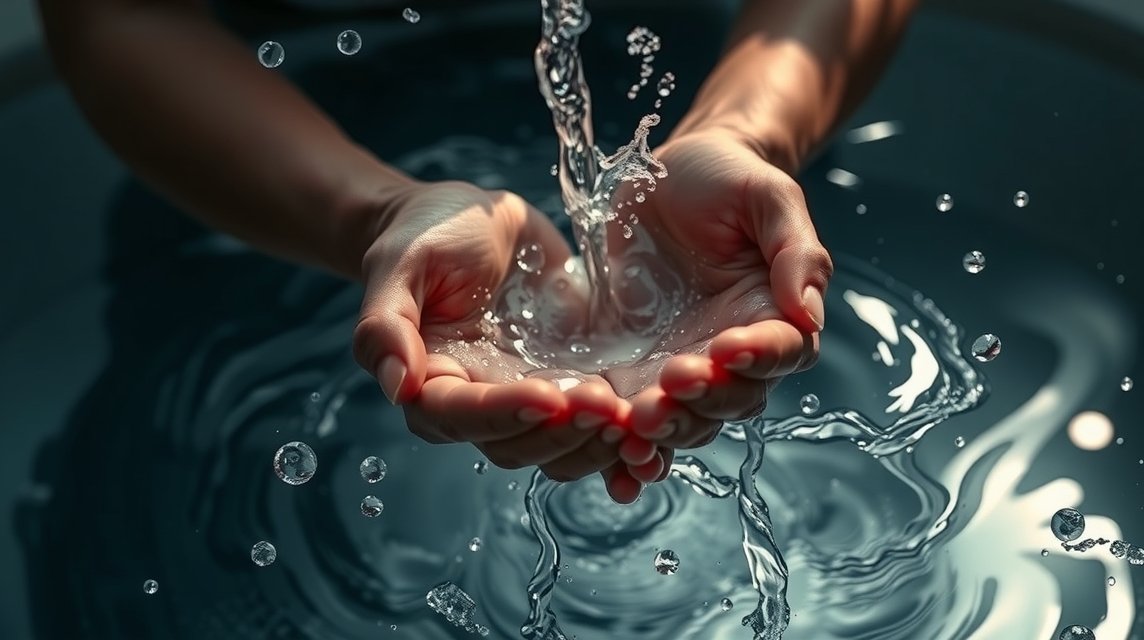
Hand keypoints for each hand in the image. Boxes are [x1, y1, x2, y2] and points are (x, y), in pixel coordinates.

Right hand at [351, 181, 628, 480]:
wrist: (473, 221)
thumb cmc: (427, 236)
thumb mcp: (401, 265)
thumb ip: (386, 325)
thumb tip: (396, 386)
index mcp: (433, 385)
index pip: (462, 418)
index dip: (504, 414)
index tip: (547, 395)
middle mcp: (480, 407)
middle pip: (519, 445)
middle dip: (564, 431)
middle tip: (605, 404)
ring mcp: (529, 400)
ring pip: (563, 446)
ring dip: (600, 441)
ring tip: (638, 415)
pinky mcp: (572, 385)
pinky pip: (597, 427)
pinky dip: (627, 441)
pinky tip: (658, 437)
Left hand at [601, 128, 831, 471]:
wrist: (661, 179)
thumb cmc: (724, 180)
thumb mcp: (766, 195)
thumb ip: (795, 248)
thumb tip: (808, 308)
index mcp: (773, 314)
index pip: (781, 351)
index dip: (760, 357)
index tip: (729, 346)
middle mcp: (731, 354)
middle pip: (733, 398)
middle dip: (704, 398)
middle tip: (672, 382)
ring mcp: (682, 368)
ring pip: (686, 419)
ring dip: (665, 429)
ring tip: (635, 422)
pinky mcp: (632, 373)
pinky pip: (635, 421)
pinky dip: (628, 450)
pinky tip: (614, 467)